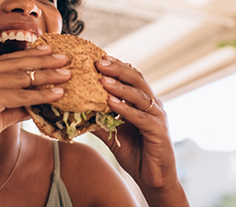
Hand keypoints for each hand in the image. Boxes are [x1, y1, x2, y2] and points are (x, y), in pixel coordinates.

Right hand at [0, 46, 69, 176]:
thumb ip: (11, 107)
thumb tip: (34, 105)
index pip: (4, 61)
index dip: (27, 56)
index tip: (47, 51)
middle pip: (14, 64)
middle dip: (42, 59)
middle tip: (63, 57)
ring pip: (19, 77)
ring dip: (46, 75)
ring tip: (66, 74)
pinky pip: (18, 95)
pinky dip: (39, 95)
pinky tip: (56, 94)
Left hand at [93, 56, 179, 192]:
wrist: (153, 178)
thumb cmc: (135, 152)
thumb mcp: (112, 133)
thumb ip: (99, 119)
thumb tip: (76, 110)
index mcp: (143, 101)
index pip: (131, 77)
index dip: (116, 66)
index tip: (97, 57)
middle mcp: (153, 105)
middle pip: (136, 79)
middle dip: (117, 69)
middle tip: (99, 61)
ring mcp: (158, 117)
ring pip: (139, 96)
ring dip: (120, 86)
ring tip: (103, 79)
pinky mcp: (159, 131)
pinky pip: (141, 117)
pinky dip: (126, 109)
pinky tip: (111, 103)